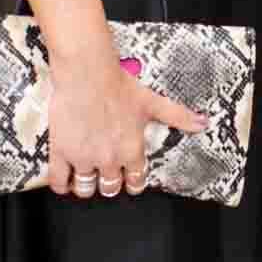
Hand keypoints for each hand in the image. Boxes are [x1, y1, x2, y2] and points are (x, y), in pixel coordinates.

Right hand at [46, 41, 208, 199]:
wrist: (87, 73)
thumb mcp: (152, 101)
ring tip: (86, 177)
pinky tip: (64, 180)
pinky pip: (58, 181)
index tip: (130, 180)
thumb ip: (178, 116)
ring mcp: (84, 158)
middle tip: (107, 174)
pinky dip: (61, 185)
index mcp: (131, 150)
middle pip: (110, 188)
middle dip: (110, 184)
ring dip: (87, 186)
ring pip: (86, 189)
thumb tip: (202, 123)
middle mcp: (109, 159)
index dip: (133, 182)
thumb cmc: (118, 84)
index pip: (136, 181)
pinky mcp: (61, 153)